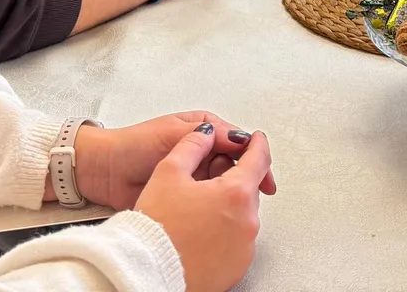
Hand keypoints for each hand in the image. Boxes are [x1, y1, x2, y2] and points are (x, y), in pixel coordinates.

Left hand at [74, 111, 277, 209]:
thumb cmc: (133, 145)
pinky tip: (214, 211)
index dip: (254, 159)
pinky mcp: (184, 195)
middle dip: (242, 179)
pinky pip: (206, 201)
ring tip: (226, 201)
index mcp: (201, 129)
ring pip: (222, 185)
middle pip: (234, 165)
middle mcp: (200, 151)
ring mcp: (193, 174)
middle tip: (246, 194)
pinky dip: (213, 206)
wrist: (104, 172)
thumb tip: (243, 139)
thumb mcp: (175, 133)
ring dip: (227, 193)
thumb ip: (210, 135)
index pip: (238, 142)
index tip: (264, 177)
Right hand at [134, 125, 273, 291]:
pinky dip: (222, 233)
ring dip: (225, 208)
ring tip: (192, 213)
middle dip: (230, 181)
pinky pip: (235, 242)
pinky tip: (197, 233)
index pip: (258, 159)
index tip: (256, 139)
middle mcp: (248, 222)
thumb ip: (192, 145)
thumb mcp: (168, 171)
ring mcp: (244, 249)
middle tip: (201, 182)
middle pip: (246, 190)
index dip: (256, 144)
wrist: (148, 272)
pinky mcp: (236, 268)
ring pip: (240, 216)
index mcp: (236, 193)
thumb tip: (206, 134)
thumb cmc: (157, 228)